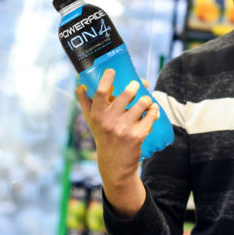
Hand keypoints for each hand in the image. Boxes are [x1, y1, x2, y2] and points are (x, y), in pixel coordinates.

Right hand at [76, 69, 158, 216]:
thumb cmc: (102, 136)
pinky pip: (151, 116)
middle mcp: (110, 121)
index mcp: (97, 115)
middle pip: (126, 94)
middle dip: (135, 86)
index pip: (101, 92)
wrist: (115, 163)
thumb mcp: (91, 121)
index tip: (112, 70)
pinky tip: (152, 109)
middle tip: (137, 84)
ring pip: (142, 103)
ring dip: (146, 99)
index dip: (107, 78)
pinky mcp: (138, 135)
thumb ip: (85, 102)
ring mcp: (125, 128)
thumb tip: (80, 85)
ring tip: (146, 99)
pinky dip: (154, 110)